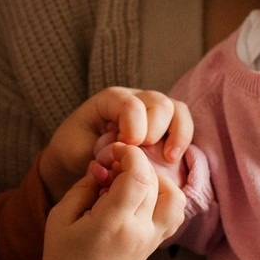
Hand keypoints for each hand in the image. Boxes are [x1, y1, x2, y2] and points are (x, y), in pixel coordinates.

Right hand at [15, 144, 184, 259]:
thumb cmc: (61, 258)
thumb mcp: (61, 216)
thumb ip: (85, 186)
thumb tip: (105, 166)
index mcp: (113, 224)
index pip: (139, 177)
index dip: (130, 155)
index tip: (114, 151)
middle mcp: (139, 232)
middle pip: (156, 182)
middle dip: (137, 164)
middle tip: (114, 166)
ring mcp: (150, 242)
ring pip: (174, 198)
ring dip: (156, 180)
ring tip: (130, 182)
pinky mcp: (154, 247)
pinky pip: (173, 215)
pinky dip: (164, 198)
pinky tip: (139, 197)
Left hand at [40, 87, 191, 198]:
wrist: (76, 160)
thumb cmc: (75, 152)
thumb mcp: (76, 151)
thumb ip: (99, 152)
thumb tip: (124, 156)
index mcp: (110, 100)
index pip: (131, 104)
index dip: (133, 128)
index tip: (124, 149)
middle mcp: (135, 99)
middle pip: (159, 103)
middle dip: (154, 130)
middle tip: (140, 154)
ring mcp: (152, 112)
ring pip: (176, 110)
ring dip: (176, 134)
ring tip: (168, 158)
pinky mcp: (165, 128)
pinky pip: (184, 124)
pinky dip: (183, 140)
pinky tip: (173, 159)